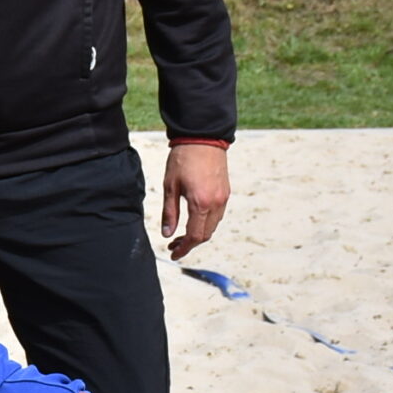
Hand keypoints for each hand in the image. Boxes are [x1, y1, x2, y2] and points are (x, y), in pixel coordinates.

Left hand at [159, 144, 229, 258]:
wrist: (203, 138)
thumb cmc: (182, 160)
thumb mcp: (170, 186)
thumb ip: (170, 212)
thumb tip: (167, 233)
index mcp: (201, 203)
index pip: (195, 235)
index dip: (184, 248)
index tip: (173, 254)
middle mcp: (216, 204)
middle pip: (206, 234)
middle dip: (190, 243)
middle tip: (173, 245)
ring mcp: (223, 198)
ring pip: (213, 226)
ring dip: (198, 234)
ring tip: (181, 235)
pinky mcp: (225, 192)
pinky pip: (217, 215)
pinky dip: (206, 223)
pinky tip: (193, 220)